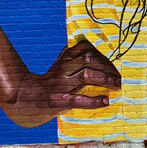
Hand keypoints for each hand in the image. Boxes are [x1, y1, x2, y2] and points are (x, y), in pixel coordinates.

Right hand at [0, 41, 121, 127]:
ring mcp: (60, 84)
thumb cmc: (51, 80)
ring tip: (118, 86)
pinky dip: (93, 101)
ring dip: (105, 80)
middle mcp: (63, 68)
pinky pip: (77, 99)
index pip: (86, 49)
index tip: (115, 63)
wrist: (26, 98)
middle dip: (108, 68)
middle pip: (88, 60)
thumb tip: (94, 46)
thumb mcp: (62, 64)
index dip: (103, 55)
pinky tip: (105, 101)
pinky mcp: (58, 101)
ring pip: (85, 76)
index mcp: (64, 57)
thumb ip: (76, 55)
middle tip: (120, 77)